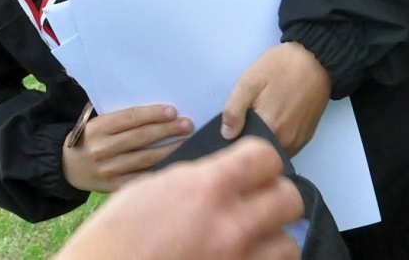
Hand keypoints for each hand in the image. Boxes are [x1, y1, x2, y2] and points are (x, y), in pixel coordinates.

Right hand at [54, 138, 301, 259]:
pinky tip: (241, 256)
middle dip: (275, 196)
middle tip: (257, 202)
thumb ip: (200, 180)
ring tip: (252, 238)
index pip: (265, 158)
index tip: (252, 167)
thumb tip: (227, 177)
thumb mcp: (157, 185)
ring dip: (273, 238)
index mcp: (207, 188)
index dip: (261, 159)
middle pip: (289, 200)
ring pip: (288, 244)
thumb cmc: (119, 229)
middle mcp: (231, 225)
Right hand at [62, 103, 191, 192]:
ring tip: (187, 142)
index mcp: (97, 128)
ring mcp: (108, 170)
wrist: (66, 166)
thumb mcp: (96, 124)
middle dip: (167, 130)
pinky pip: (141, 178)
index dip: (153, 114)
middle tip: (187, 124)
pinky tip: (175, 165)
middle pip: (141, 137)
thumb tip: (157, 115)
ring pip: (146, 158)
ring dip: (170, 149)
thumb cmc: (89, 139)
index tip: (172, 111)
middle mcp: (102, 148)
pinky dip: (159, 171)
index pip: (130, 118)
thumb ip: (120, 120)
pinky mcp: (113, 186)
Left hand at [221, 43, 330, 156]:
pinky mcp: (306, 137)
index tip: (230, 128)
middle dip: (249, 139)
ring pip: (273, 150)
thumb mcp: (250, 81)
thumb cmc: (280, 67)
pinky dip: (276, 139)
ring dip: (263, 140)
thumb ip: (235, 109)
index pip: (244, 147)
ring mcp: (298, 141)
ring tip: (260, 118)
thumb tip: (227, 134)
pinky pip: (286, 147)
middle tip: (244, 119)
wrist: (315, 60)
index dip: (234, 139)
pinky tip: (273, 121)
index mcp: (269, 127)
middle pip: (260, 150)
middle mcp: (286, 141)